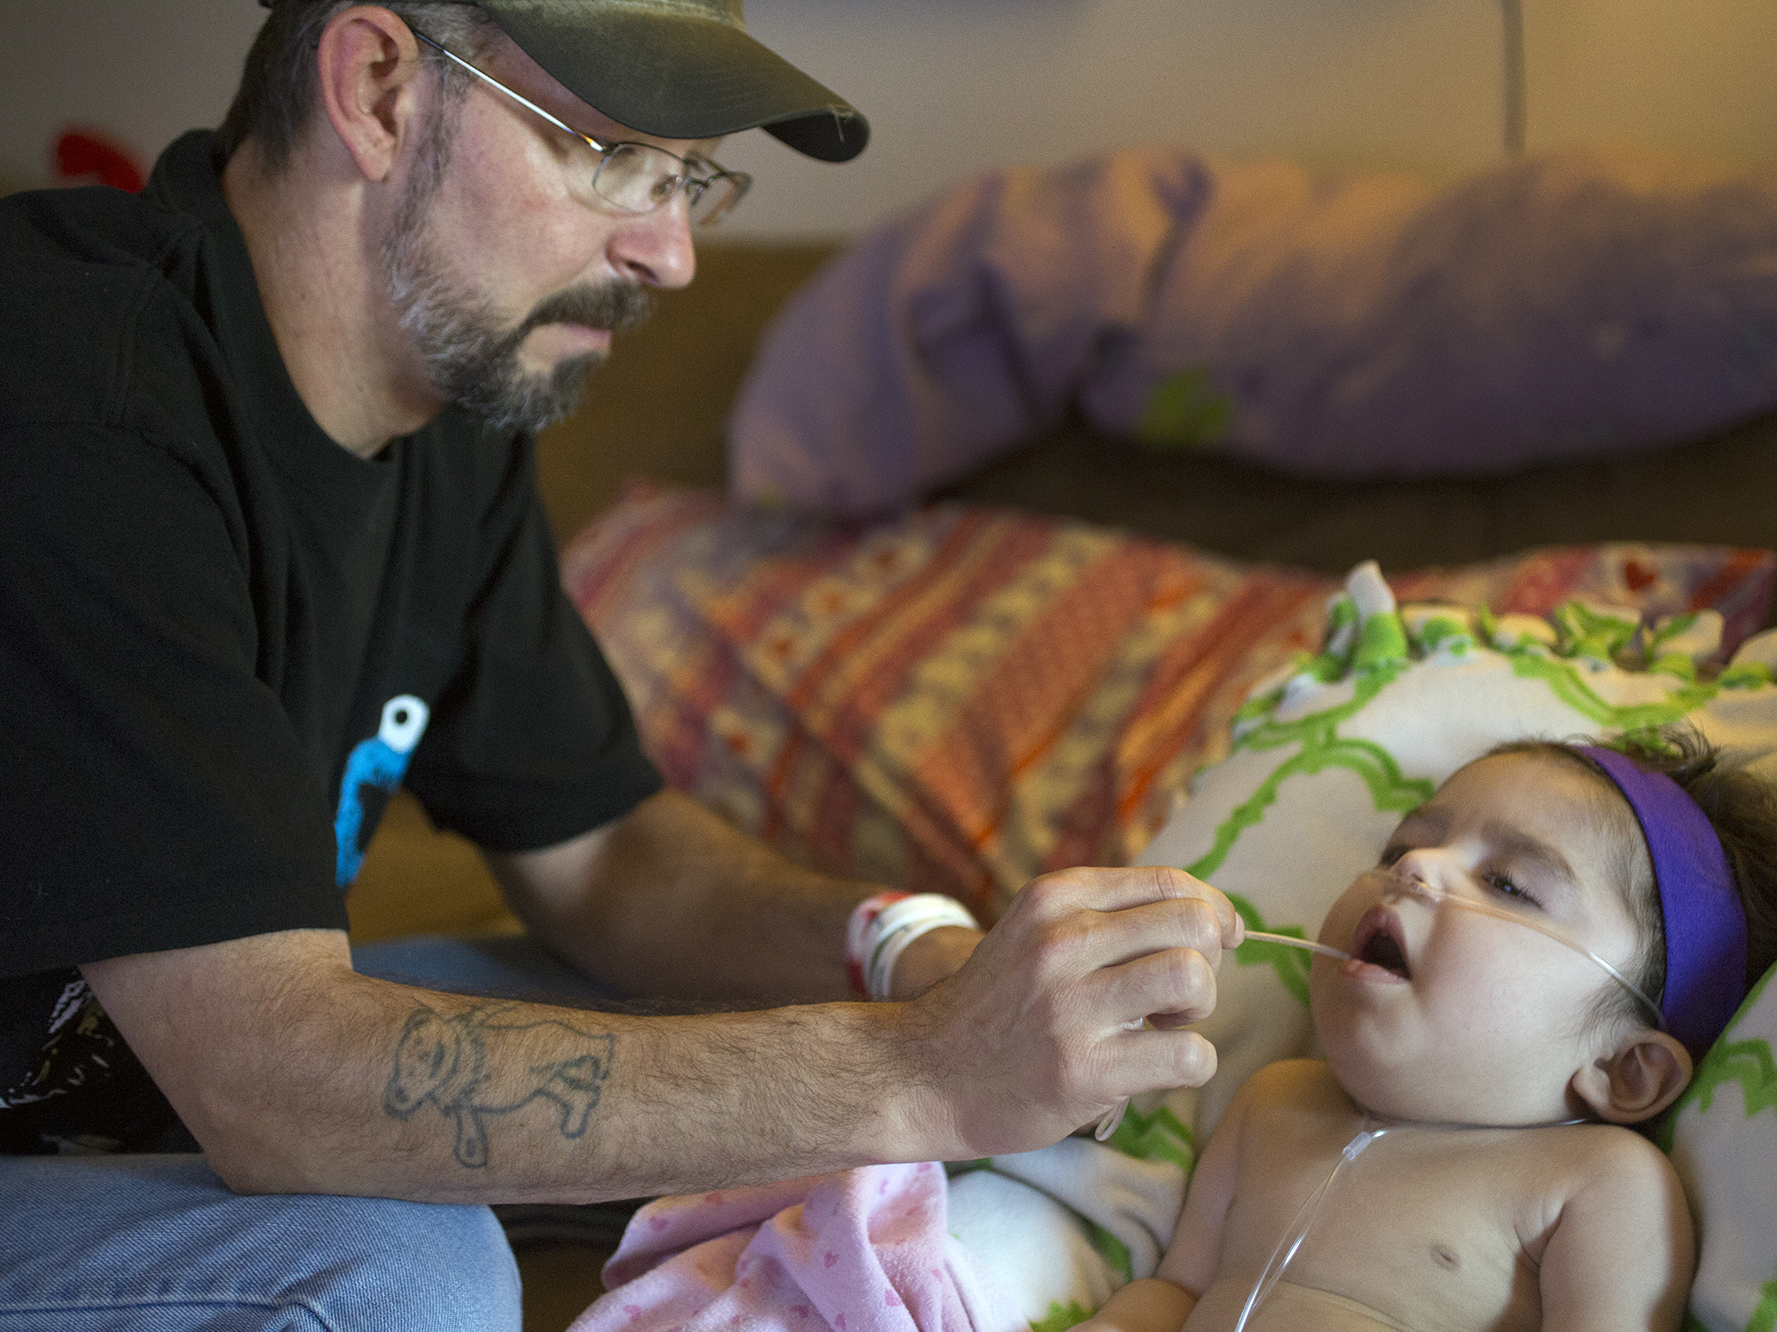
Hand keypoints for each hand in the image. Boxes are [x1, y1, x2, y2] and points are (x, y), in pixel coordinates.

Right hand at [900, 866, 1240, 1159]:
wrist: (925, 1074)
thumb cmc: (1000, 1007)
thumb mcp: (1036, 932)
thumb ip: (1106, 915)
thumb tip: (1213, 918)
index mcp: (1056, 898)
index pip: (1172, 882)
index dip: (1215, 911)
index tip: (1220, 941)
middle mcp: (1063, 940)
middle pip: (1194, 924)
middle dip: (1208, 962)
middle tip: (1176, 997)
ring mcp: (1071, 1005)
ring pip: (1193, 978)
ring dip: (1199, 1010)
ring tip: (1165, 1027)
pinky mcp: (1083, 1069)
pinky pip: (1188, 1056)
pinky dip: (1192, 1065)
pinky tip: (1157, 1067)